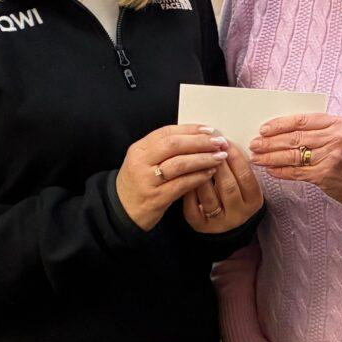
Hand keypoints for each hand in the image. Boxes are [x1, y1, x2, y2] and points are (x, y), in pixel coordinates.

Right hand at [114, 124, 228, 230]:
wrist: (121, 211)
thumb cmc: (139, 183)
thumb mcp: (145, 160)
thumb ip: (166, 148)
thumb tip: (199, 135)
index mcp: (139, 149)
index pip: (168, 132)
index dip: (192, 130)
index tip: (211, 130)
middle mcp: (141, 162)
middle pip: (174, 145)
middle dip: (201, 142)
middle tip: (220, 142)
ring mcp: (147, 181)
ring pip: (180, 164)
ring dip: (203, 159)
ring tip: (220, 157)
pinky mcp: (155, 198)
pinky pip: (181, 185)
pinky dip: (198, 177)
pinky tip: (210, 173)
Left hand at [183, 139, 263, 233]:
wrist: (224, 216)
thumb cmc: (233, 190)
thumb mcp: (242, 180)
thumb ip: (237, 164)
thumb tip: (223, 140)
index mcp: (254, 201)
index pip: (246, 176)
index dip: (236, 157)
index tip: (225, 142)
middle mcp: (239, 215)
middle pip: (228, 186)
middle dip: (217, 164)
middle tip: (208, 147)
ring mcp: (219, 223)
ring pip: (208, 197)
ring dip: (201, 175)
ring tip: (194, 158)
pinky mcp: (201, 226)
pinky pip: (193, 208)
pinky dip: (189, 190)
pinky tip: (185, 176)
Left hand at [252, 113, 341, 218]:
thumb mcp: (340, 137)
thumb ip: (317, 131)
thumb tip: (281, 132)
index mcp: (337, 123)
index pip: (302, 120)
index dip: (280, 124)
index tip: (264, 129)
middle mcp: (335, 138)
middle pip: (295, 138)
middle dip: (270, 142)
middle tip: (254, 144)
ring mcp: (331, 157)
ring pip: (293, 155)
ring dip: (271, 157)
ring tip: (257, 158)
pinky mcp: (325, 175)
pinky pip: (297, 172)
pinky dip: (281, 171)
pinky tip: (270, 170)